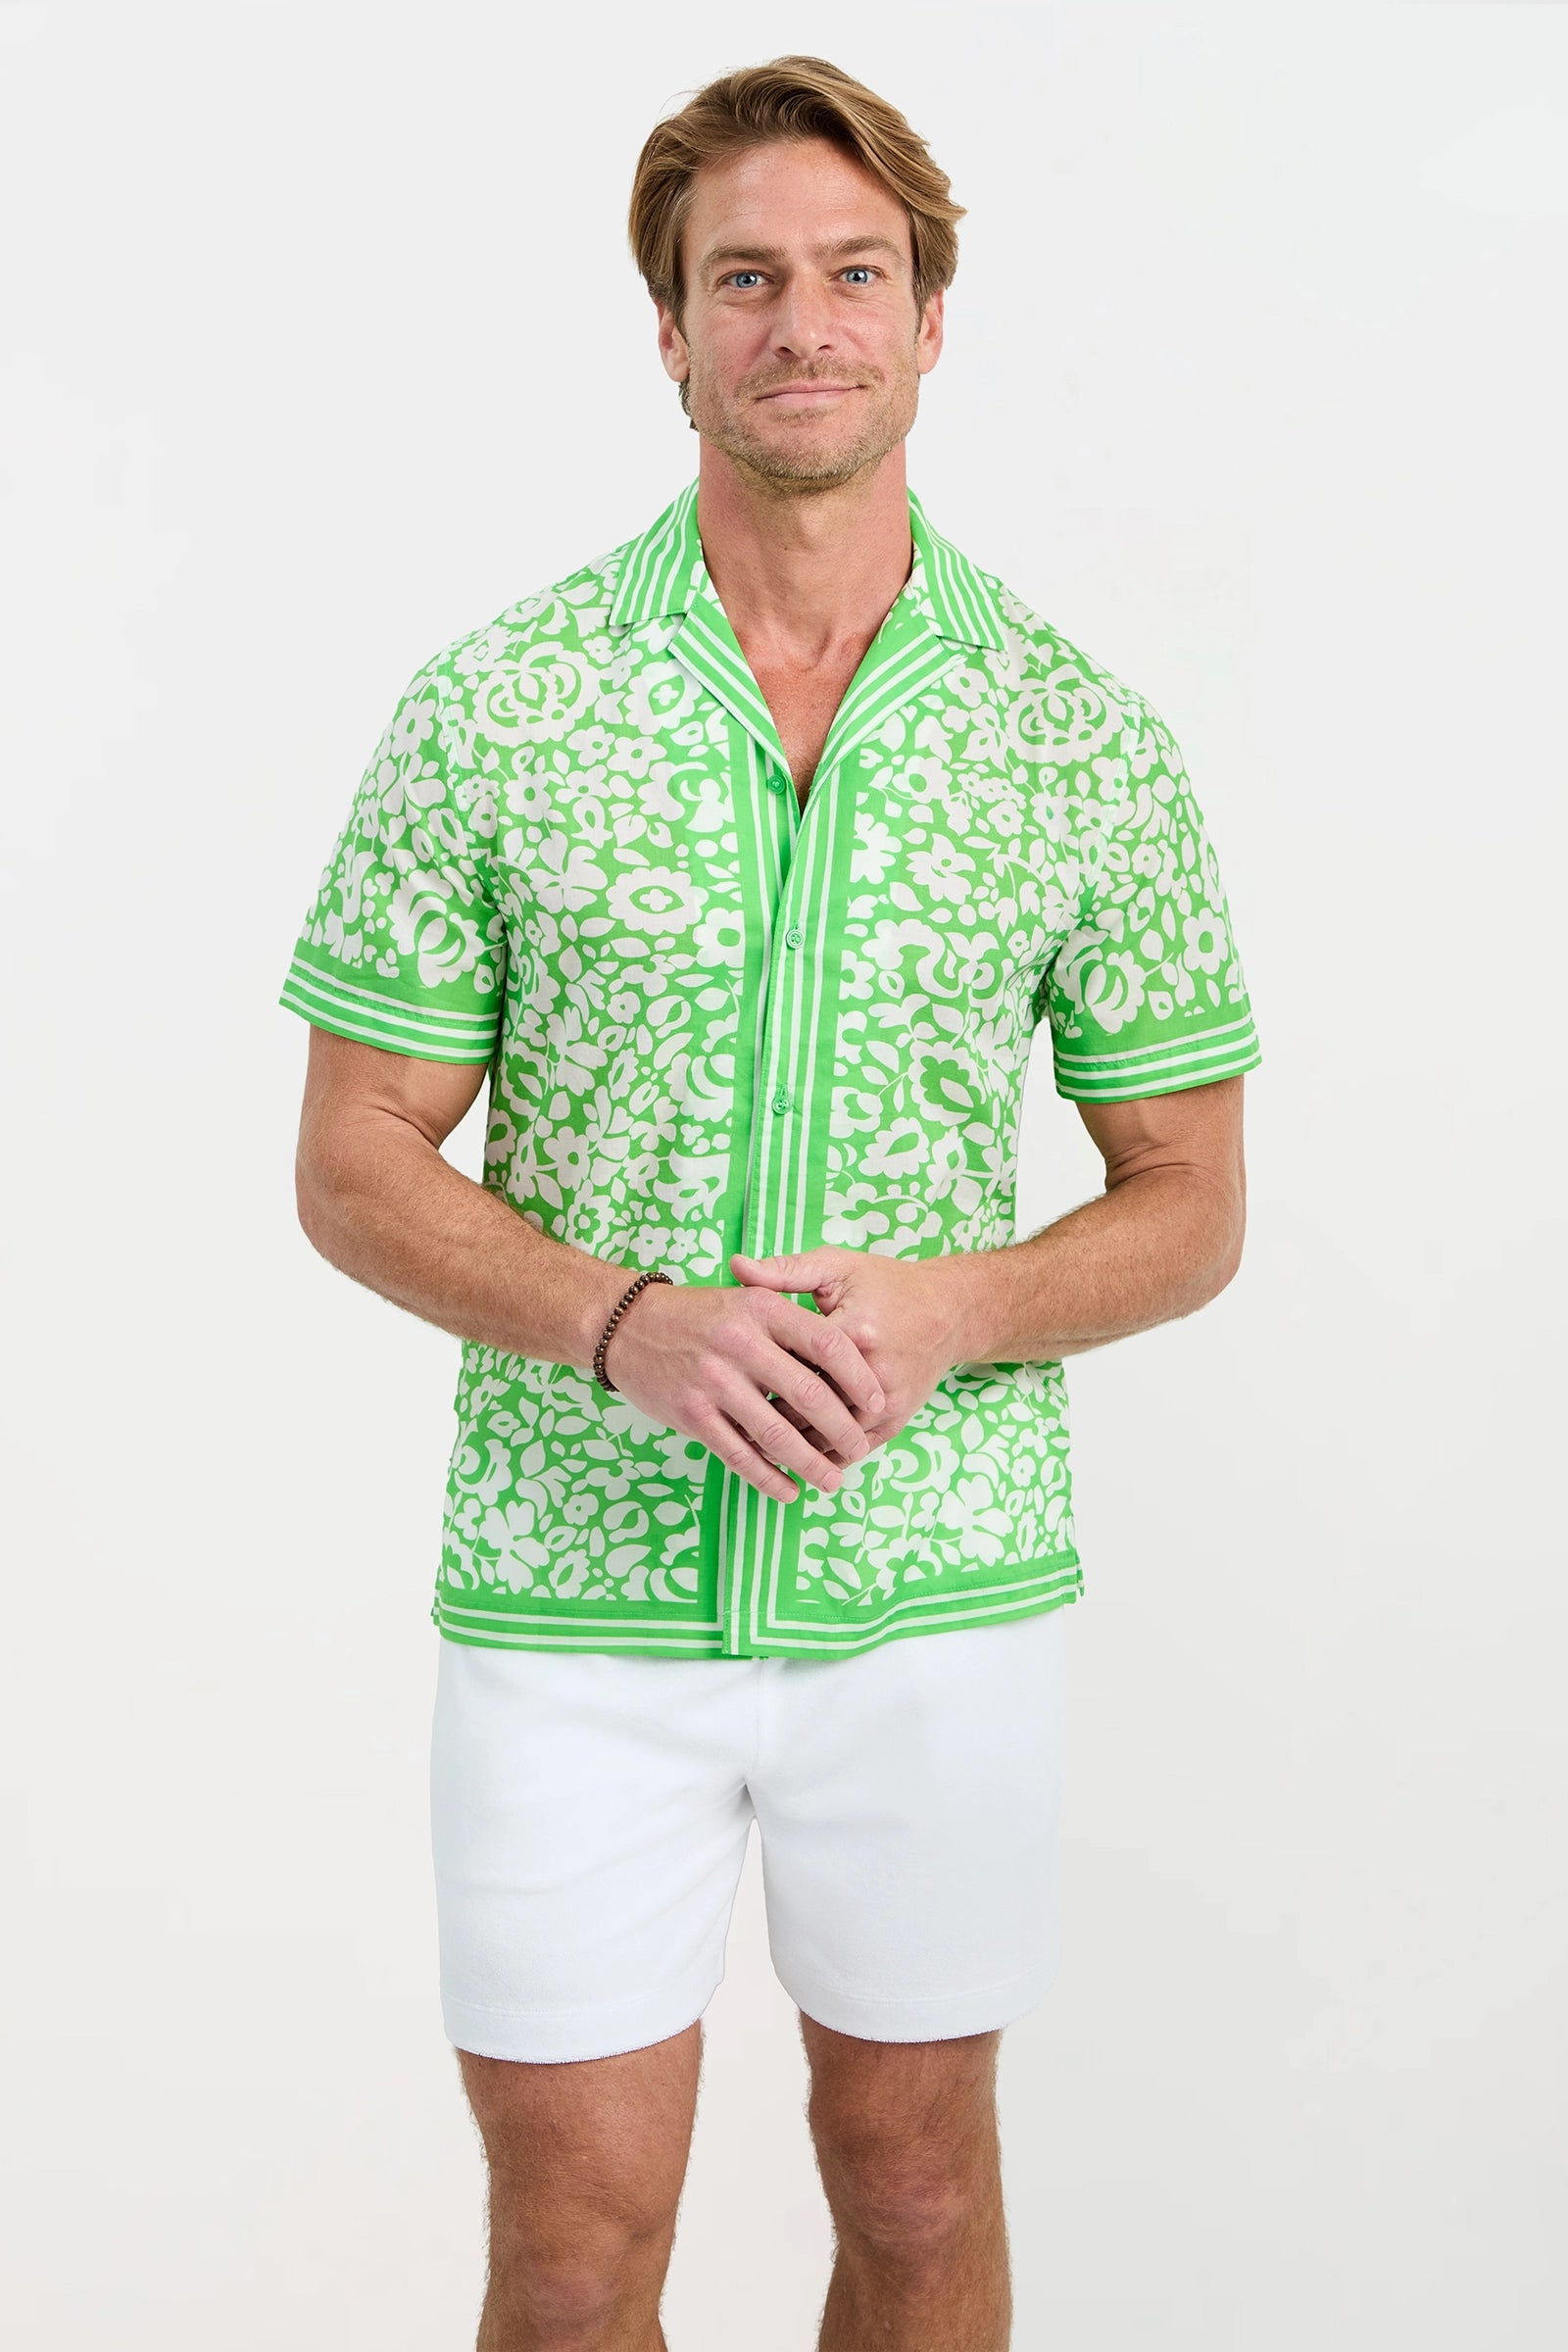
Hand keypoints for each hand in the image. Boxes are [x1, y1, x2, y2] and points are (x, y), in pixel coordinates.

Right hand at [600, 1278, 886, 1506]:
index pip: (828, 1344)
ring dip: (812, 1464)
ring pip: (777, 1433)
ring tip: (833, 1481)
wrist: (626, 1325)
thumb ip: (791, 1323)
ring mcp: (714, 1381)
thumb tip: (850, 1354)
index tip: (877, 1403)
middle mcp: (740, 1343)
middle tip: (861, 1449)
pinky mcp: (692, 1414)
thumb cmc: (700, 1315)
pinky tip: (789, 1491)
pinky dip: (768, 1478)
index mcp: (762, 1309)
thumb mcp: (747, 1298)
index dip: (859, 1377)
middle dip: (843, 1430)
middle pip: (810, 1394)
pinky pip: (740, 1455)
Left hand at [728, 1245, 976, 1461]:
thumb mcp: (837, 1267)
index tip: (726, 1383)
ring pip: (828, 1437)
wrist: (949, 1311)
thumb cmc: (886, 1285)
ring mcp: (889, 1402)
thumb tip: (736, 1267)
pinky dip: (821, 1454)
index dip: (757, 1376)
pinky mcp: (897, 1420)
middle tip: (730, 1420)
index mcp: (853, 1333)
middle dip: (768, 1417)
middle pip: (807, 1409)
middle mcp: (874, 1373)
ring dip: (792, 1444)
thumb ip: (785, 1271)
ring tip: (754, 1442)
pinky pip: (852, 1448)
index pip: (792, 1366)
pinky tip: (794, 1451)